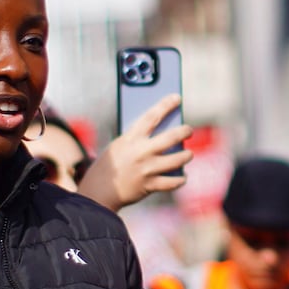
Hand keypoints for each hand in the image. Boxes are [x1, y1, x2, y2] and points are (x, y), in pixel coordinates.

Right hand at [77, 94, 193, 211]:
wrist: (99, 191)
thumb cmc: (110, 165)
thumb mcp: (120, 145)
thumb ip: (138, 140)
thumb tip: (162, 134)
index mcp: (131, 139)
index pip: (152, 116)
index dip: (166, 105)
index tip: (177, 97)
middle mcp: (141, 152)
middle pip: (171, 137)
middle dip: (184, 131)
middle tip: (189, 130)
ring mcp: (147, 169)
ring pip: (177, 160)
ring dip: (186, 156)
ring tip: (188, 154)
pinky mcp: (150, 185)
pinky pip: (173, 182)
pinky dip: (180, 179)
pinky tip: (183, 176)